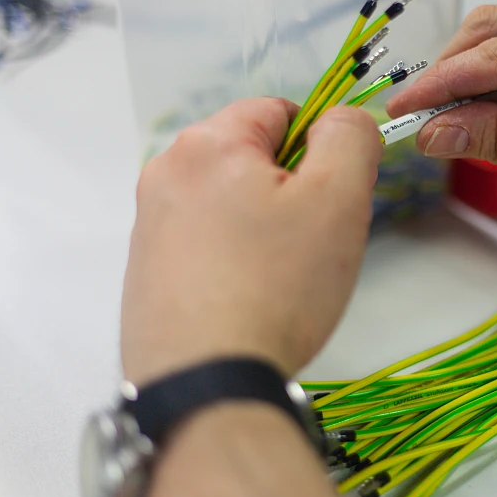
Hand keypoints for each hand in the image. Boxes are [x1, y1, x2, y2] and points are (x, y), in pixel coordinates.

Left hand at [121, 99, 381, 385]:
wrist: (207, 385)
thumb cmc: (277, 285)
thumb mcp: (338, 199)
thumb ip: (349, 138)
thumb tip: (342, 118)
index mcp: (207, 143)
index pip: (279, 111)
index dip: (318, 148)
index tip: (331, 199)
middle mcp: (165, 173)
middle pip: (252, 158)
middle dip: (291, 190)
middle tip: (313, 242)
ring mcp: (149, 225)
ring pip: (231, 202)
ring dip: (264, 226)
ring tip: (282, 278)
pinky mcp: (147, 272)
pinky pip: (207, 243)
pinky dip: (235, 259)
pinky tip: (250, 299)